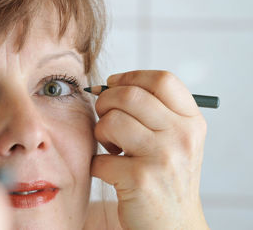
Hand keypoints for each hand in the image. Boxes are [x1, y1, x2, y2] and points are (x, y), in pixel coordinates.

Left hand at [91, 70, 208, 229]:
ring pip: (111, 122)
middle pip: (129, 96)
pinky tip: (111, 172)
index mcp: (192, 122)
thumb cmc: (168, 176)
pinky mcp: (139, 179)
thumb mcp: (177, 140)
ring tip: (111, 146)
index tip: (113, 83)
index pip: (162, 80)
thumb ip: (155, 111)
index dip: (131, 76)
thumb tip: (110, 85)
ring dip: (100, 133)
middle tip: (104, 115)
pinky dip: (98, 164)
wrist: (174, 225)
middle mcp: (181, 136)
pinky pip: (99, 158)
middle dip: (105, 102)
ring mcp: (161, 158)